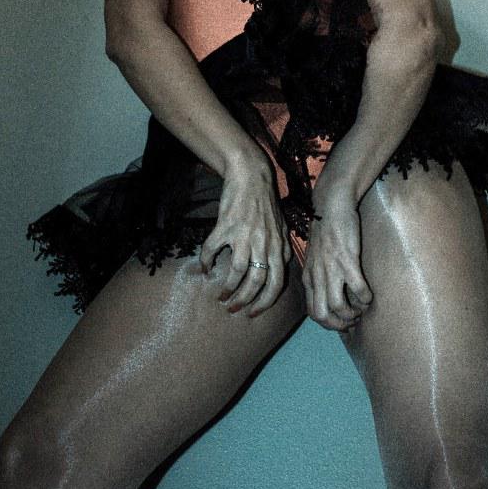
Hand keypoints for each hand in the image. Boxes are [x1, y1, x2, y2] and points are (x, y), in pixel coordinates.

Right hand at [199, 156, 291, 317]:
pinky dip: (207, 262)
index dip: (264, 303)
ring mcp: (245, 235)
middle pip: (256, 282)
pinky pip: (213, 250)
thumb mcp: (281, 227)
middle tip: (232, 308)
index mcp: (278, 247)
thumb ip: (282, 249)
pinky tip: (205, 268)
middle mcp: (264, 243)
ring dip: (227, 287)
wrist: (251, 176)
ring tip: (220, 295)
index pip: (276, 284)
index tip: (252, 312)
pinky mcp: (226, 226)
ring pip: (237, 272)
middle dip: (243, 301)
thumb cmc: (266, 202)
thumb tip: (280, 269)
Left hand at [301, 187, 372, 331]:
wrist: (330, 206)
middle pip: (321, 315)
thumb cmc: (326, 230)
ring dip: (352, 314)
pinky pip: (357, 289)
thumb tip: (329, 291)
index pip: (313, 312)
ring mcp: (331, 269)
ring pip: (337, 306)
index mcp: (309, 277)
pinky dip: (365, 298)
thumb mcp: (315, 257)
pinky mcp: (347, 260)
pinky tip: (369, 295)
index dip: (329, 323)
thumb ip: (319, 274)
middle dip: (339, 324)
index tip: (342, 322)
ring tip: (361, 308)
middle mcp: (317, 276)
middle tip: (353, 320)